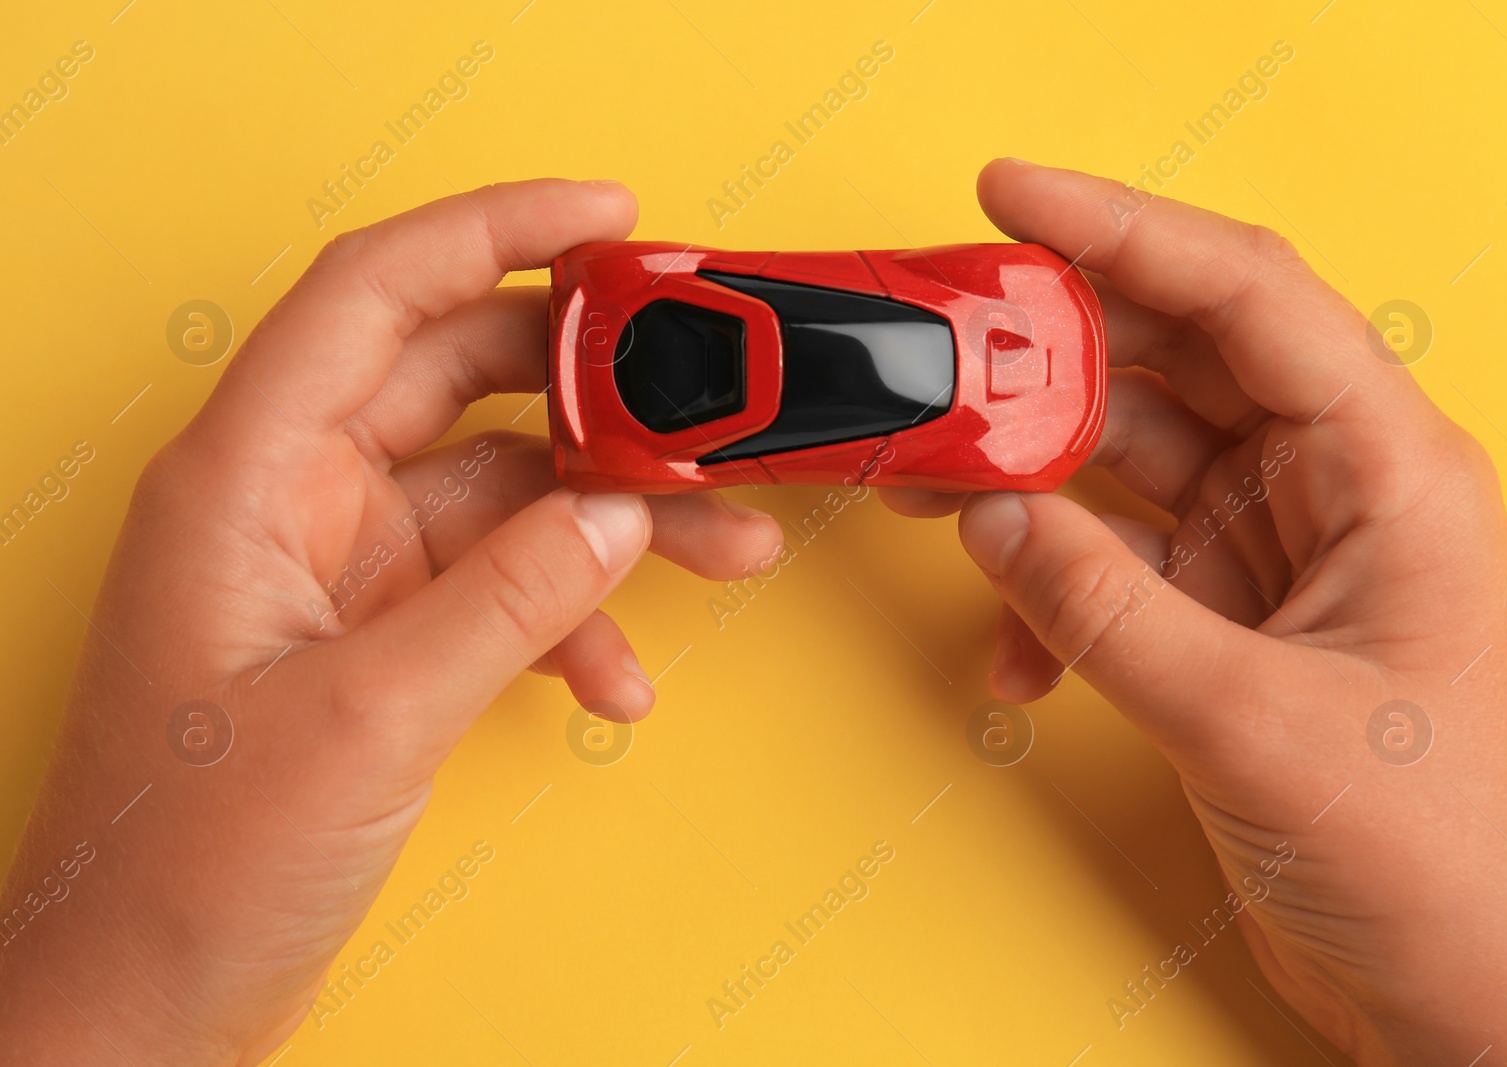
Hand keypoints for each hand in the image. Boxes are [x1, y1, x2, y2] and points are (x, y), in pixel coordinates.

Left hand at [0, 179, 783, 1063]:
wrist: (147, 1002)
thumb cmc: (187, 866)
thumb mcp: (368, 716)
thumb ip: (507, 598)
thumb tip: (615, 516)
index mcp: (248, 478)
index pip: (377, 293)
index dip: (495, 232)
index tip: (606, 219)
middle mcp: (293, 504)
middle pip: (462, 384)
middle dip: (593, 396)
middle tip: (698, 401)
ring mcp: (340, 573)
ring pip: (503, 495)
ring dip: (611, 524)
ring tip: (718, 550)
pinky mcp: (377, 641)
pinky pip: (500, 591)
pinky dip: (569, 621)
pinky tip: (615, 680)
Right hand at [883, 159, 1506, 1064]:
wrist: (1454, 989)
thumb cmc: (1431, 858)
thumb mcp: (1253, 722)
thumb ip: (1105, 611)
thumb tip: (992, 516)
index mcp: (1389, 471)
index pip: (1249, 298)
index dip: (1127, 230)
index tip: (1013, 199)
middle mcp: (1331, 489)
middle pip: (1175, 360)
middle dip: (1052, 352)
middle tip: (943, 349)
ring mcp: (1272, 551)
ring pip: (1128, 458)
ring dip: (1028, 471)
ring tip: (932, 481)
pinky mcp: (1224, 616)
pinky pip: (1110, 562)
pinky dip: (1050, 593)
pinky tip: (1016, 651)